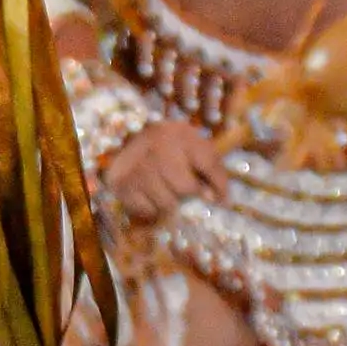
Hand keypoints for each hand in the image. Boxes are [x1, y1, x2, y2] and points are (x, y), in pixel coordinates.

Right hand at [100, 118, 227, 220]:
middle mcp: (157, 147)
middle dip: (189, 194)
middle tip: (184, 191)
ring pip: (167, 203)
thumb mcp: (192, 146)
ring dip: (171, 203)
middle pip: (186, 188)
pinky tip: (149, 194)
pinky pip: (148, 211)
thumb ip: (210, 168)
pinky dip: (152, 209)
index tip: (225, 201)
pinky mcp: (121, 185)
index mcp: (181, 133)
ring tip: (166, 190)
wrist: (124, 142)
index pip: (209, 163)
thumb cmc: (168, 147)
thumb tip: (218, 200)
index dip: (221, 186)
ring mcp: (137, 166)